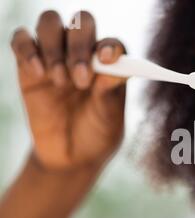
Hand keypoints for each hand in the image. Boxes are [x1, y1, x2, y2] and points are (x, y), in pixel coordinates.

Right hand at [11, 10, 126, 170]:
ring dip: (55, 47)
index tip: (106, 59)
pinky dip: (27, 48)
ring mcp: (56, 57)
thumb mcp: (110, 119)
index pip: (112, 42)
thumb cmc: (97, 135)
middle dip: (79, 45)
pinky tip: (38, 73)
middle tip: (81, 79)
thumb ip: (111, 90)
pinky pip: (22, 39)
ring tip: (61, 81)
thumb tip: (113, 60)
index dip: (110, 45)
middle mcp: (84, 55)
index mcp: (110, 66)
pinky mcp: (29, 66)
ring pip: (50, 23)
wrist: (70, 157)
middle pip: (81, 22)